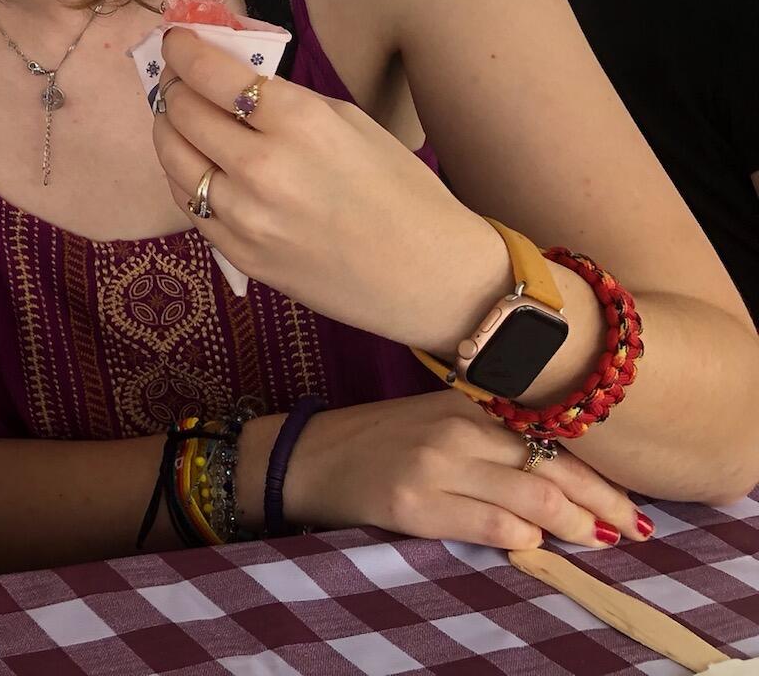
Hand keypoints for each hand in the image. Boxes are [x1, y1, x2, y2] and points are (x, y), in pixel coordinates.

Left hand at [152, 27, 505, 351]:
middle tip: (177, 77)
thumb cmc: (400, 189)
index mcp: (299, 124)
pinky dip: (184, 175)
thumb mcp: (350, 123)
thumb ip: (286, 100)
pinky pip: (188, 205)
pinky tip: (195, 162)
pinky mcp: (239, 254)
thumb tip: (231, 77)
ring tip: (177, 117)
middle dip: (173, 86)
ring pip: (172, 159)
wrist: (428, 276)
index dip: (183, 50)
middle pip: (182, 112)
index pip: (212, 74)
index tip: (177, 40)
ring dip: (168, 129)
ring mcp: (245, 217)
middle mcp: (263, 168)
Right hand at [279, 391, 647, 549]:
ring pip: (536, 496)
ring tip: (594, 541)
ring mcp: (435, 465)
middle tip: (633, 529)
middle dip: (604, 503)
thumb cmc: (381, 439)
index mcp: (467, 400)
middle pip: (556, 467)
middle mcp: (457, 427)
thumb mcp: (439, 418)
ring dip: (575, 526)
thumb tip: (568, 470)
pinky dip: (526, 538)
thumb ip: (496, 433)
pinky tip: (535, 543)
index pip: (555, 432)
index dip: (601, 470)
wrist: (310, 457)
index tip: (630, 497)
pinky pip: (493, 525)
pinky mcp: (414, 504)